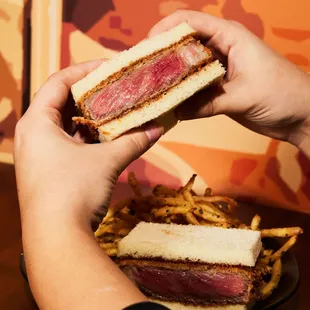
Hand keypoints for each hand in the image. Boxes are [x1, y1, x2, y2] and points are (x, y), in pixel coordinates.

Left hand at [14, 60, 162, 226]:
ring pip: (68, 126)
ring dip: (92, 119)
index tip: (110, 67)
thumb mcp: (107, 161)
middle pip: (63, 103)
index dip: (85, 71)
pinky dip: (88, 139)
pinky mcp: (49, 171)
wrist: (57, 239)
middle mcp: (33, 135)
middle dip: (92, 95)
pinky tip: (109, 138)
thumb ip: (134, 142)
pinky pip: (69, 145)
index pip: (59, 82)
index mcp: (37, 122)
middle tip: (117, 88)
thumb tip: (160, 128)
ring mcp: (40, 154)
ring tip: (117, 112)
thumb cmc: (74, 191)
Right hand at [149, 10, 309, 155]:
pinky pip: (195, 88)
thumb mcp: (242, 97)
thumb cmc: (280, 94)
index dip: (167, 29)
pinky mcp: (218, 88)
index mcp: (229, 37)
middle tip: (143, 72)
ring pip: (188, 68)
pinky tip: (170, 102)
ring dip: (172, 77)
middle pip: (185, 44)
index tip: (147, 47)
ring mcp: (218, 70)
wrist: (300, 115)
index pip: (192, 22)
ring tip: (151, 88)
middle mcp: (221, 50)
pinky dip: (183, 94)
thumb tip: (174, 111)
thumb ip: (206, 104)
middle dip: (164, 56)